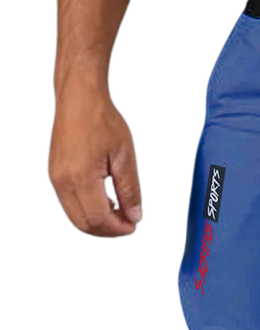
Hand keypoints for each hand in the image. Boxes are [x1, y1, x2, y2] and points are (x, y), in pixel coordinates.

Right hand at [49, 83, 141, 236]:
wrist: (79, 99)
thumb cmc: (102, 120)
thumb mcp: (125, 157)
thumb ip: (130, 190)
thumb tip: (134, 216)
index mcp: (80, 177)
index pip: (98, 218)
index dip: (118, 228)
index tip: (134, 226)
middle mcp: (62, 181)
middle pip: (84, 223)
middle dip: (108, 230)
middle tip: (129, 224)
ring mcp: (56, 178)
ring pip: (75, 216)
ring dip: (98, 221)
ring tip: (120, 213)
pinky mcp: (55, 174)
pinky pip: (70, 203)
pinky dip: (89, 210)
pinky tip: (107, 202)